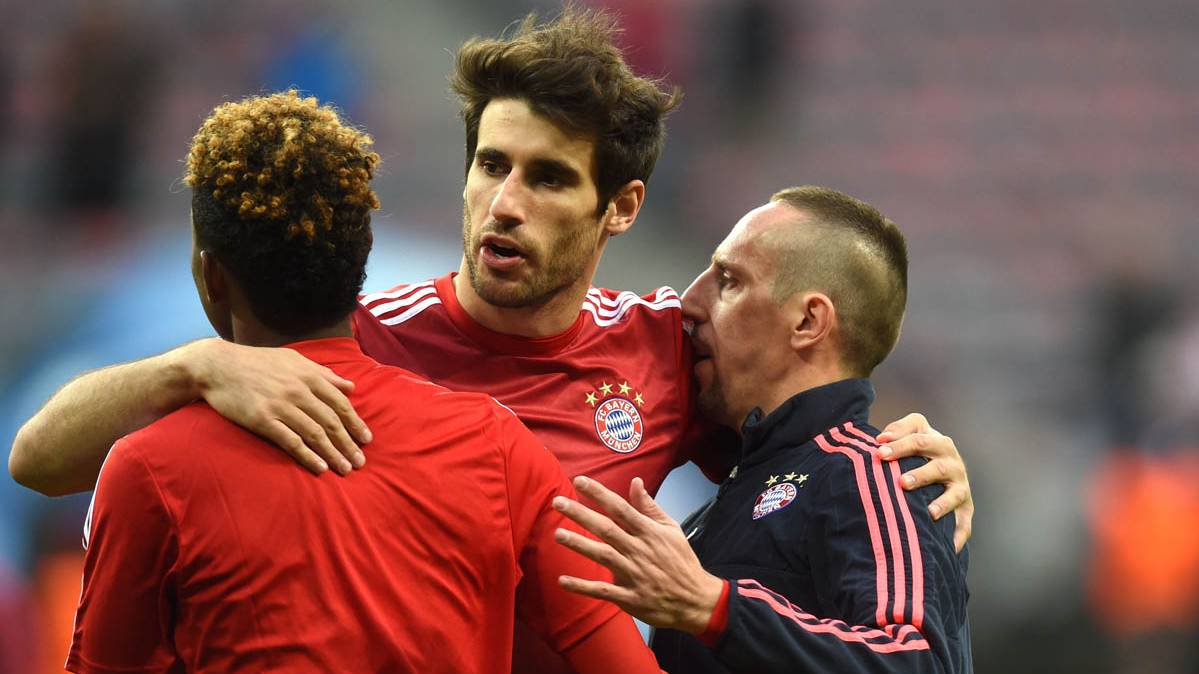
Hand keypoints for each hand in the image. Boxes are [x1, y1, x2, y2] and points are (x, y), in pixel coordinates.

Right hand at [181, 339, 371, 474]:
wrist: (218, 366)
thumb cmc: (258, 362)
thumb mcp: (294, 360)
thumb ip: (323, 374)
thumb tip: (351, 386)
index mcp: (309, 376)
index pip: (340, 403)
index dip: (355, 423)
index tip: (367, 439)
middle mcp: (298, 391)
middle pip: (331, 422)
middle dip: (349, 444)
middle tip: (360, 462)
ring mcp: (281, 406)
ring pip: (315, 434)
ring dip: (333, 454)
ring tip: (345, 469)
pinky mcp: (263, 420)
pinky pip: (291, 441)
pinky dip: (308, 456)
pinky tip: (320, 468)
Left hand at [552, 476, 724, 635]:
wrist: (696, 600)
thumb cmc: (681, 561)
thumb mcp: (671, 529)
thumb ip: (650, 507)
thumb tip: (635, 482)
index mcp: (649, 532)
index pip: (620, 508)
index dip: (599, 494)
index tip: (579, 481)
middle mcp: (639, 550)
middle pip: (606, 529)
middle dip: (581, 514)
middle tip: (557, 502)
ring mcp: (634, 574)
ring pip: (603, 555)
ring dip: (580, 545)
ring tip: (558, 534)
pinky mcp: (630, 598)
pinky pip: (603, 590)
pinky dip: (583, 586)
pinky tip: (563, 580)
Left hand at [876, 413, 972, 550]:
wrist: (948, 468)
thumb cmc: (920, 450)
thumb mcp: (914, 433)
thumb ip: (899, 430)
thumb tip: (881, 439)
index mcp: (939, 443)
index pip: (920, 441)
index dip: (900, 446)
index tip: (879, 453)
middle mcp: (953, 464)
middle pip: (939, 468)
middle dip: (922, 475)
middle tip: (902, 482)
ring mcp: (960, 487)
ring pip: (955, 495)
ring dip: (942, 503)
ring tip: (930, 512)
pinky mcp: (965, 509)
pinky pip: (964, 524)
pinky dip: (958, 535)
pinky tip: (948, 546)